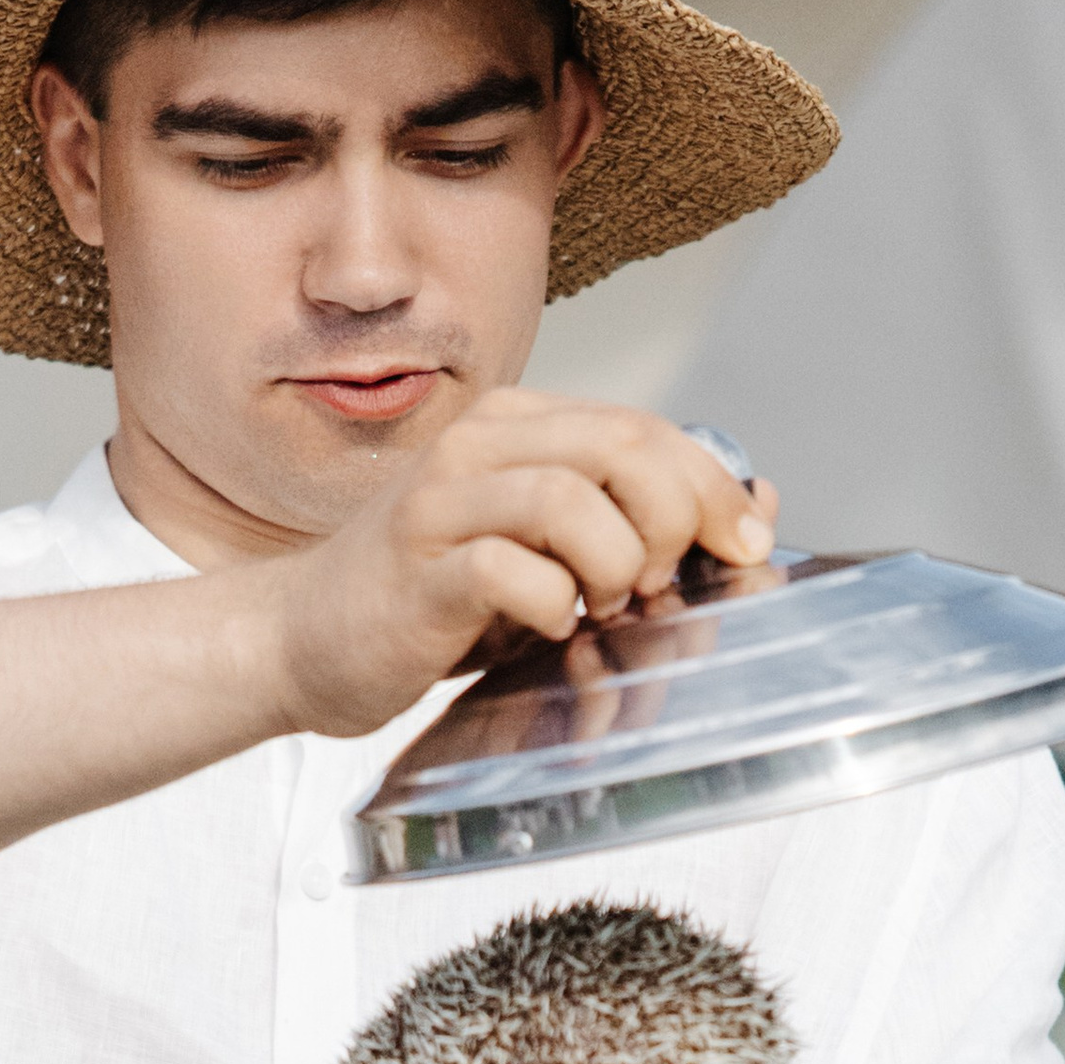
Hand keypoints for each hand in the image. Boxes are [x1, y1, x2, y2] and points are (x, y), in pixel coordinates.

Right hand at [258, 391, 776, 736]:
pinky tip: (550, 626)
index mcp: (519, 425)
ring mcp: (443, 503)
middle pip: (622, 447)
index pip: (647, 428)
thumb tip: (758, 502)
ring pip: (573, 498)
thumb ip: (639, 516)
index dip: (714, 487)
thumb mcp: (550, 547)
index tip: (744, 549)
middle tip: (666, 581)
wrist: (306, 639)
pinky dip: (555, 605)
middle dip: (676, 521)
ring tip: (604, 604)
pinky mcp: (419, 568)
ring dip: (617, 564)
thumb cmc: (433, 598)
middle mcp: (481, 445)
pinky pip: (514, 571)